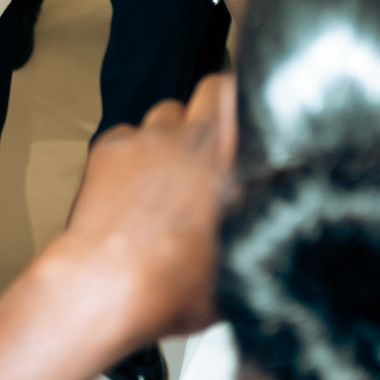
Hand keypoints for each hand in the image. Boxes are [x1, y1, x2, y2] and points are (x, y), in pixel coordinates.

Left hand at [44, 75, 235, 354]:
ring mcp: (146, 138)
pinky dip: (130, 153)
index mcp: (229, 160)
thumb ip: (257, 234)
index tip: (244, 112)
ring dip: (170, 135)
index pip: (242, 96)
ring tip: (166, 175)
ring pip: (165, 115)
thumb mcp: (239, 269)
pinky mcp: (108, 147)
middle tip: (206, 146)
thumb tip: (271, 234)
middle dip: (209, 111)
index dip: (242, 100)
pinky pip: (126, 135)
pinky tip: (129, 188)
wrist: (109, 286)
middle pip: (207, 92)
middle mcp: (190, 138)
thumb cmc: (173, 287)